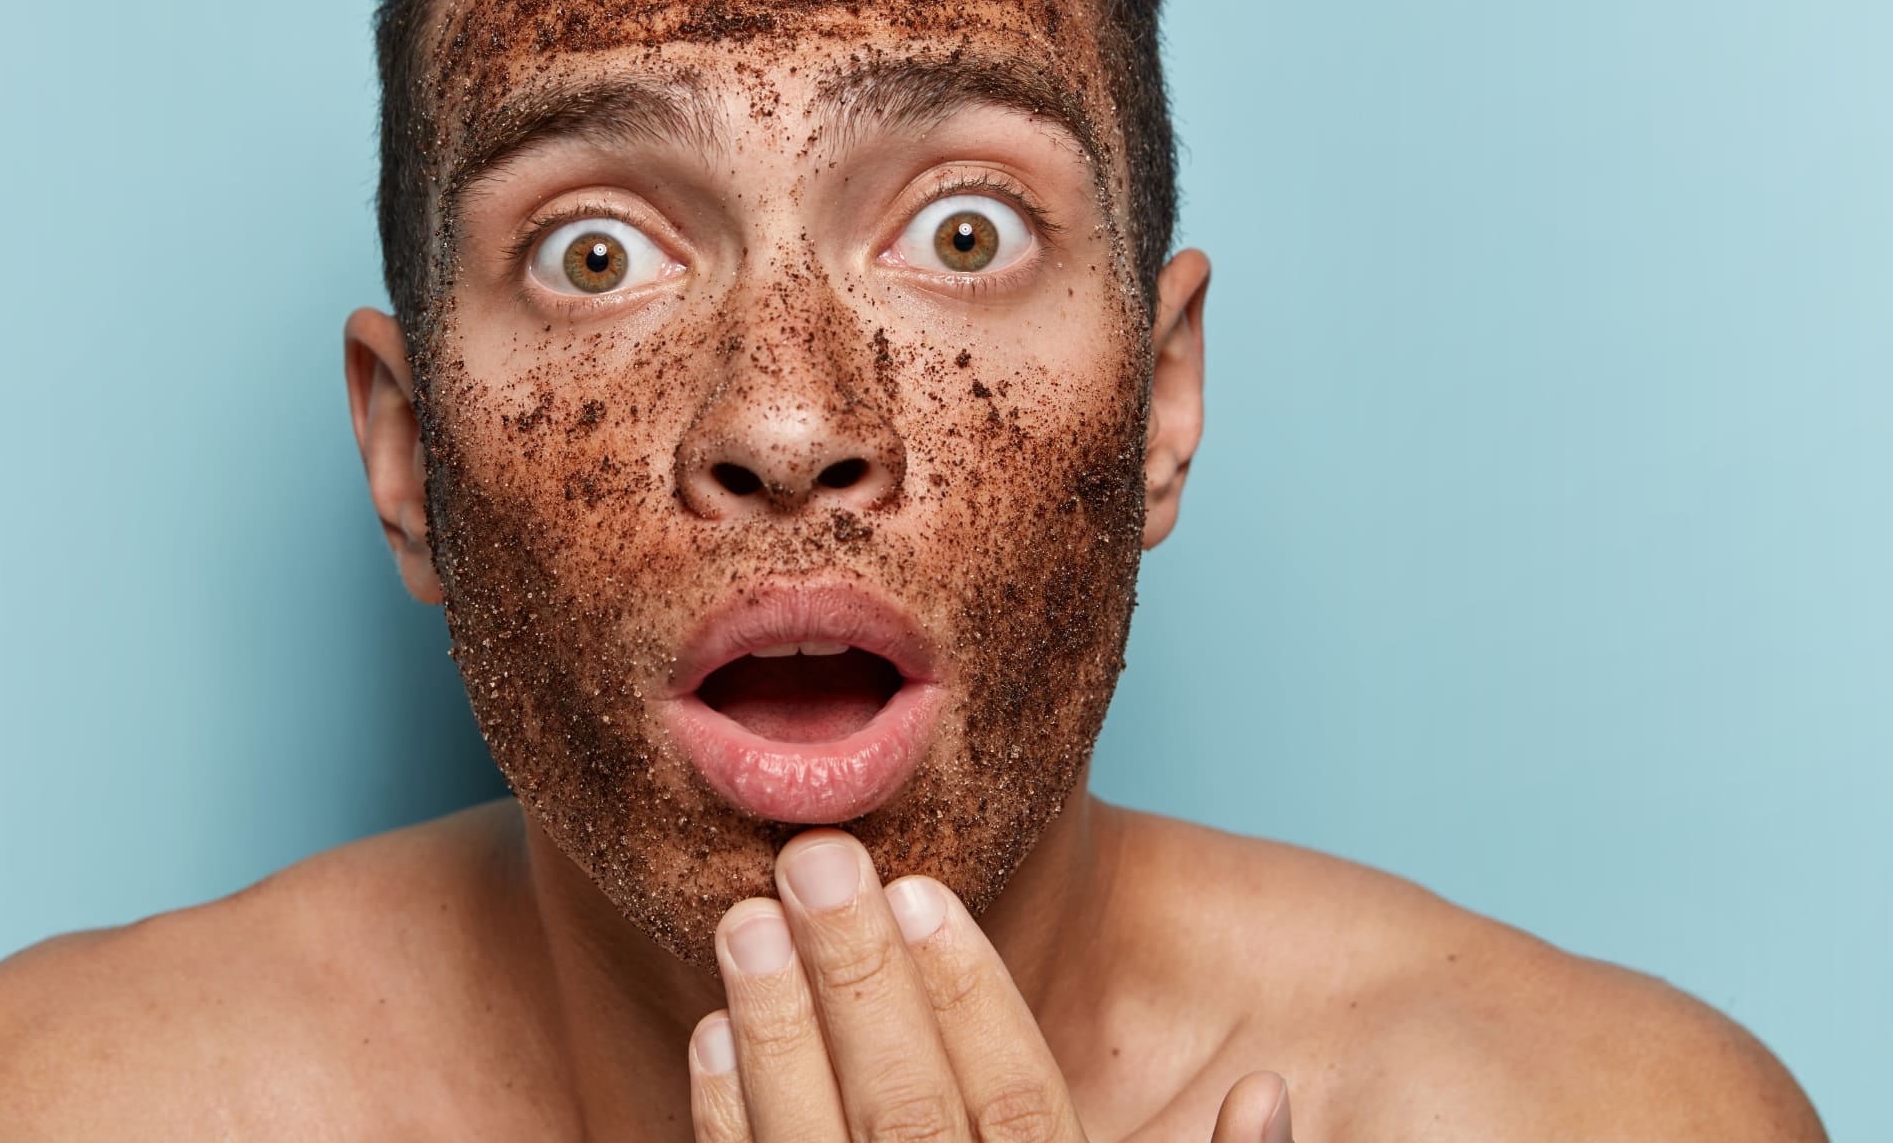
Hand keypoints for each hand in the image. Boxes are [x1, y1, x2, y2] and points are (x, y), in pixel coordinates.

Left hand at [685, 830, 1295, 1141]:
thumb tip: (1269, 1094)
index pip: (1021, 1111)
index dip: (971, 998)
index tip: (924, 892)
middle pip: (907, 1117)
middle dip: (857, 982)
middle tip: (815, 864)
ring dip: (776, 1036)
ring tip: (747, 923)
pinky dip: (727, 1129)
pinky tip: (710, 1039)